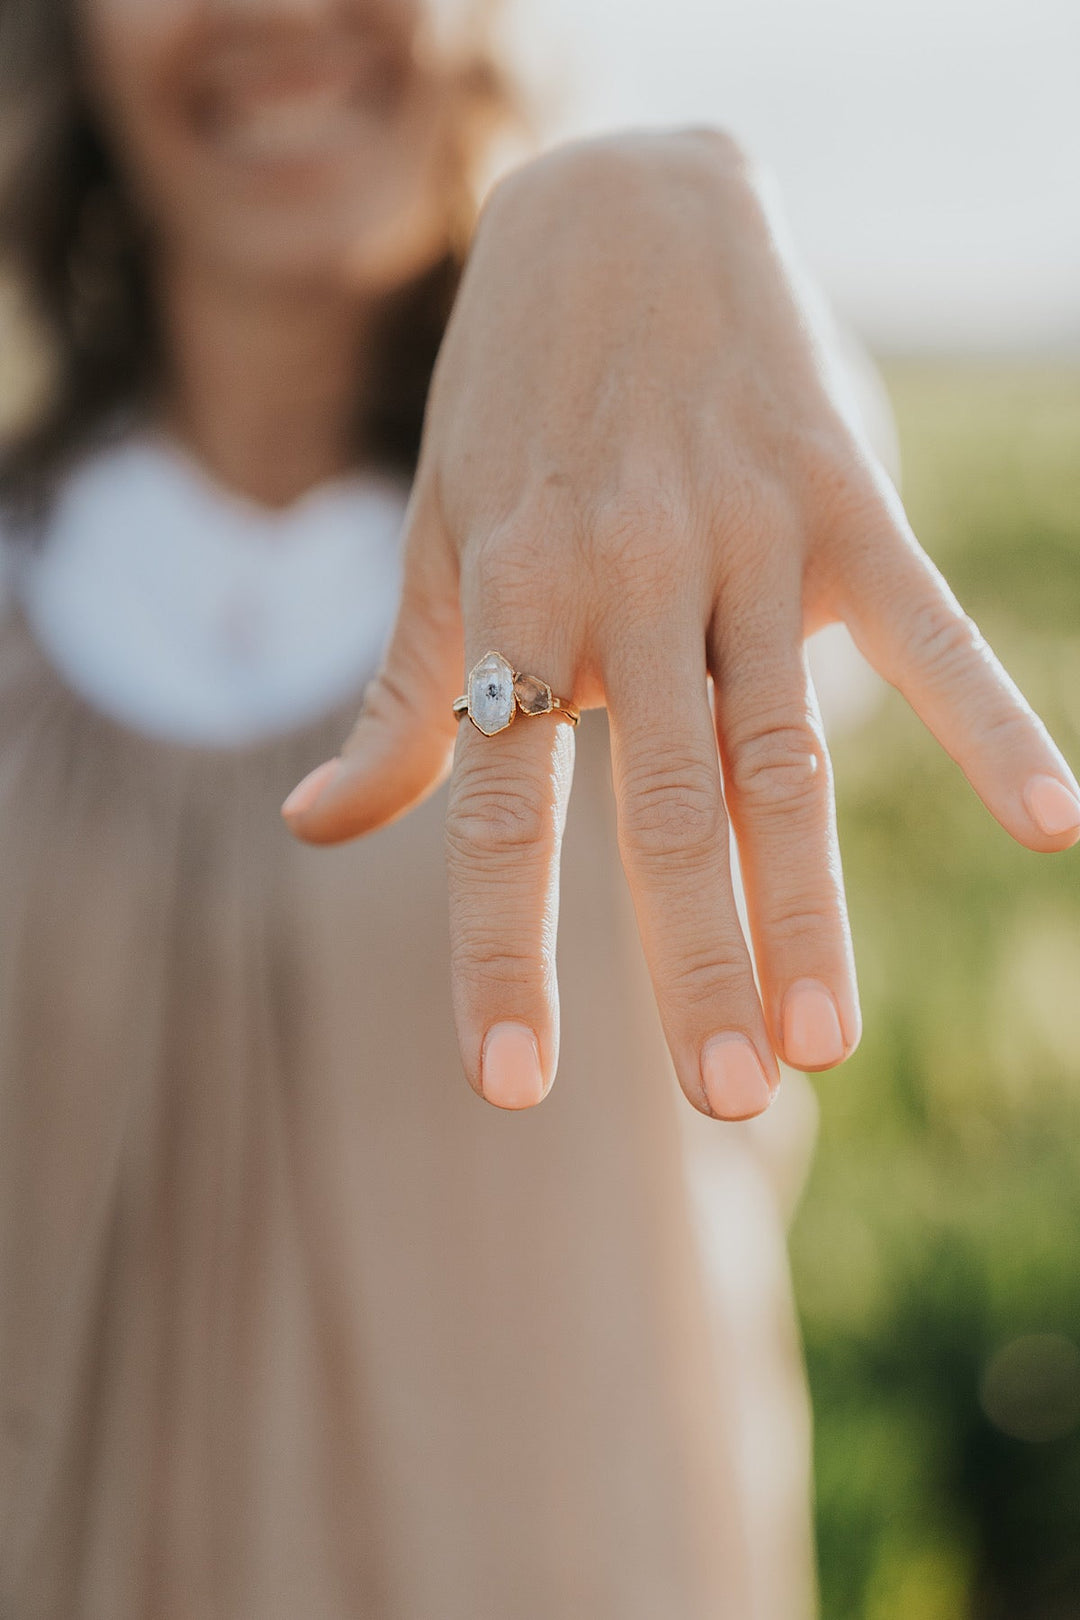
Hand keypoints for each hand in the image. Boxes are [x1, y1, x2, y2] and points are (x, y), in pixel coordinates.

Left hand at [282, 130, 1079, 1120]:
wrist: (614, 208)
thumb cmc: (509, 407)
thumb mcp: (435, 543)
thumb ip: (400, 701)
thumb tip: (312, 830)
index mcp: (512, 607)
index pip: (497, 810)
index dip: (500, 949)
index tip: (507, 1084)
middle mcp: (623, 582)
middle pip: (660, 804)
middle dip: (689, 957)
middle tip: (724, 1097)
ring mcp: (738, 537)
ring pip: (782, 747)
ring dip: (808, 897)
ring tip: (825, 1040)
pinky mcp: (838, 493)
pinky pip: (922, 621)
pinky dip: (990, 714)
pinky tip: (1054, 819)